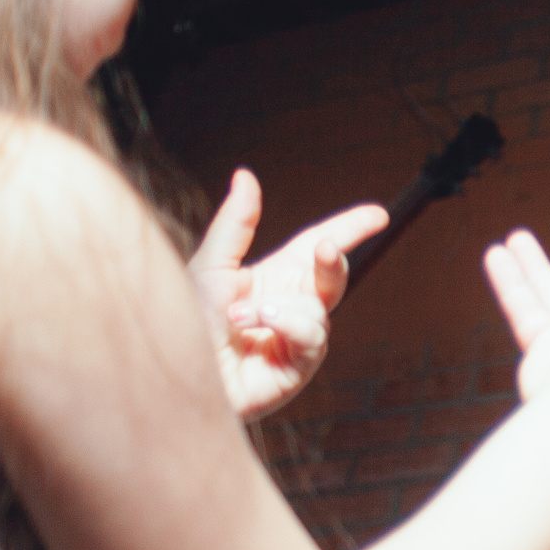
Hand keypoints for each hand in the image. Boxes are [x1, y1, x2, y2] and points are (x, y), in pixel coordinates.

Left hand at [190, 169, 387, 419]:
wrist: (170, 373)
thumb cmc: (183, 322)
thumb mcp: (210, 264)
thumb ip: (236, 223)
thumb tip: (246, 176)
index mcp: (272, 278)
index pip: (318, 247)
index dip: (350, 229)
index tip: (379, 215)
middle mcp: (289, 307)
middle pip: (332, 276)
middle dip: (334, 262)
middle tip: (327, 250)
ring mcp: (295, 340)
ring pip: (321, 309)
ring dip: (284, 307)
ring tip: (241, 316)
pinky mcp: (296, 369)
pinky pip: (313, 338)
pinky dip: (288, 326)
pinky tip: (255, 328)